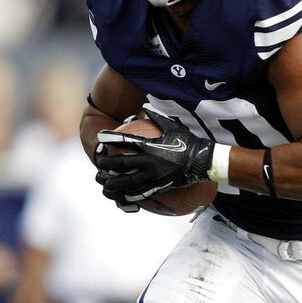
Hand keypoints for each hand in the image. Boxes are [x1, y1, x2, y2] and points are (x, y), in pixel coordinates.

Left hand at [95, 107, 213, 198]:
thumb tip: (146, 106)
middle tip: (98, 164)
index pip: (125, 141)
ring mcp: (152, 176)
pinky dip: (126, 195)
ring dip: (111, 183)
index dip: (110, 139)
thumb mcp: (173, 127)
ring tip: (103, 182)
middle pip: (120, 164)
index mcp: (150, 146)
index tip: (100, 138)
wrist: (202, 161)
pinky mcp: (158, 186)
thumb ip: (157, 118)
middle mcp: (148, 161)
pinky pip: (138, 193)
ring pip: (126, 182)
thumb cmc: (188, 142)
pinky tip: (118, 196)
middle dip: (105, 164)